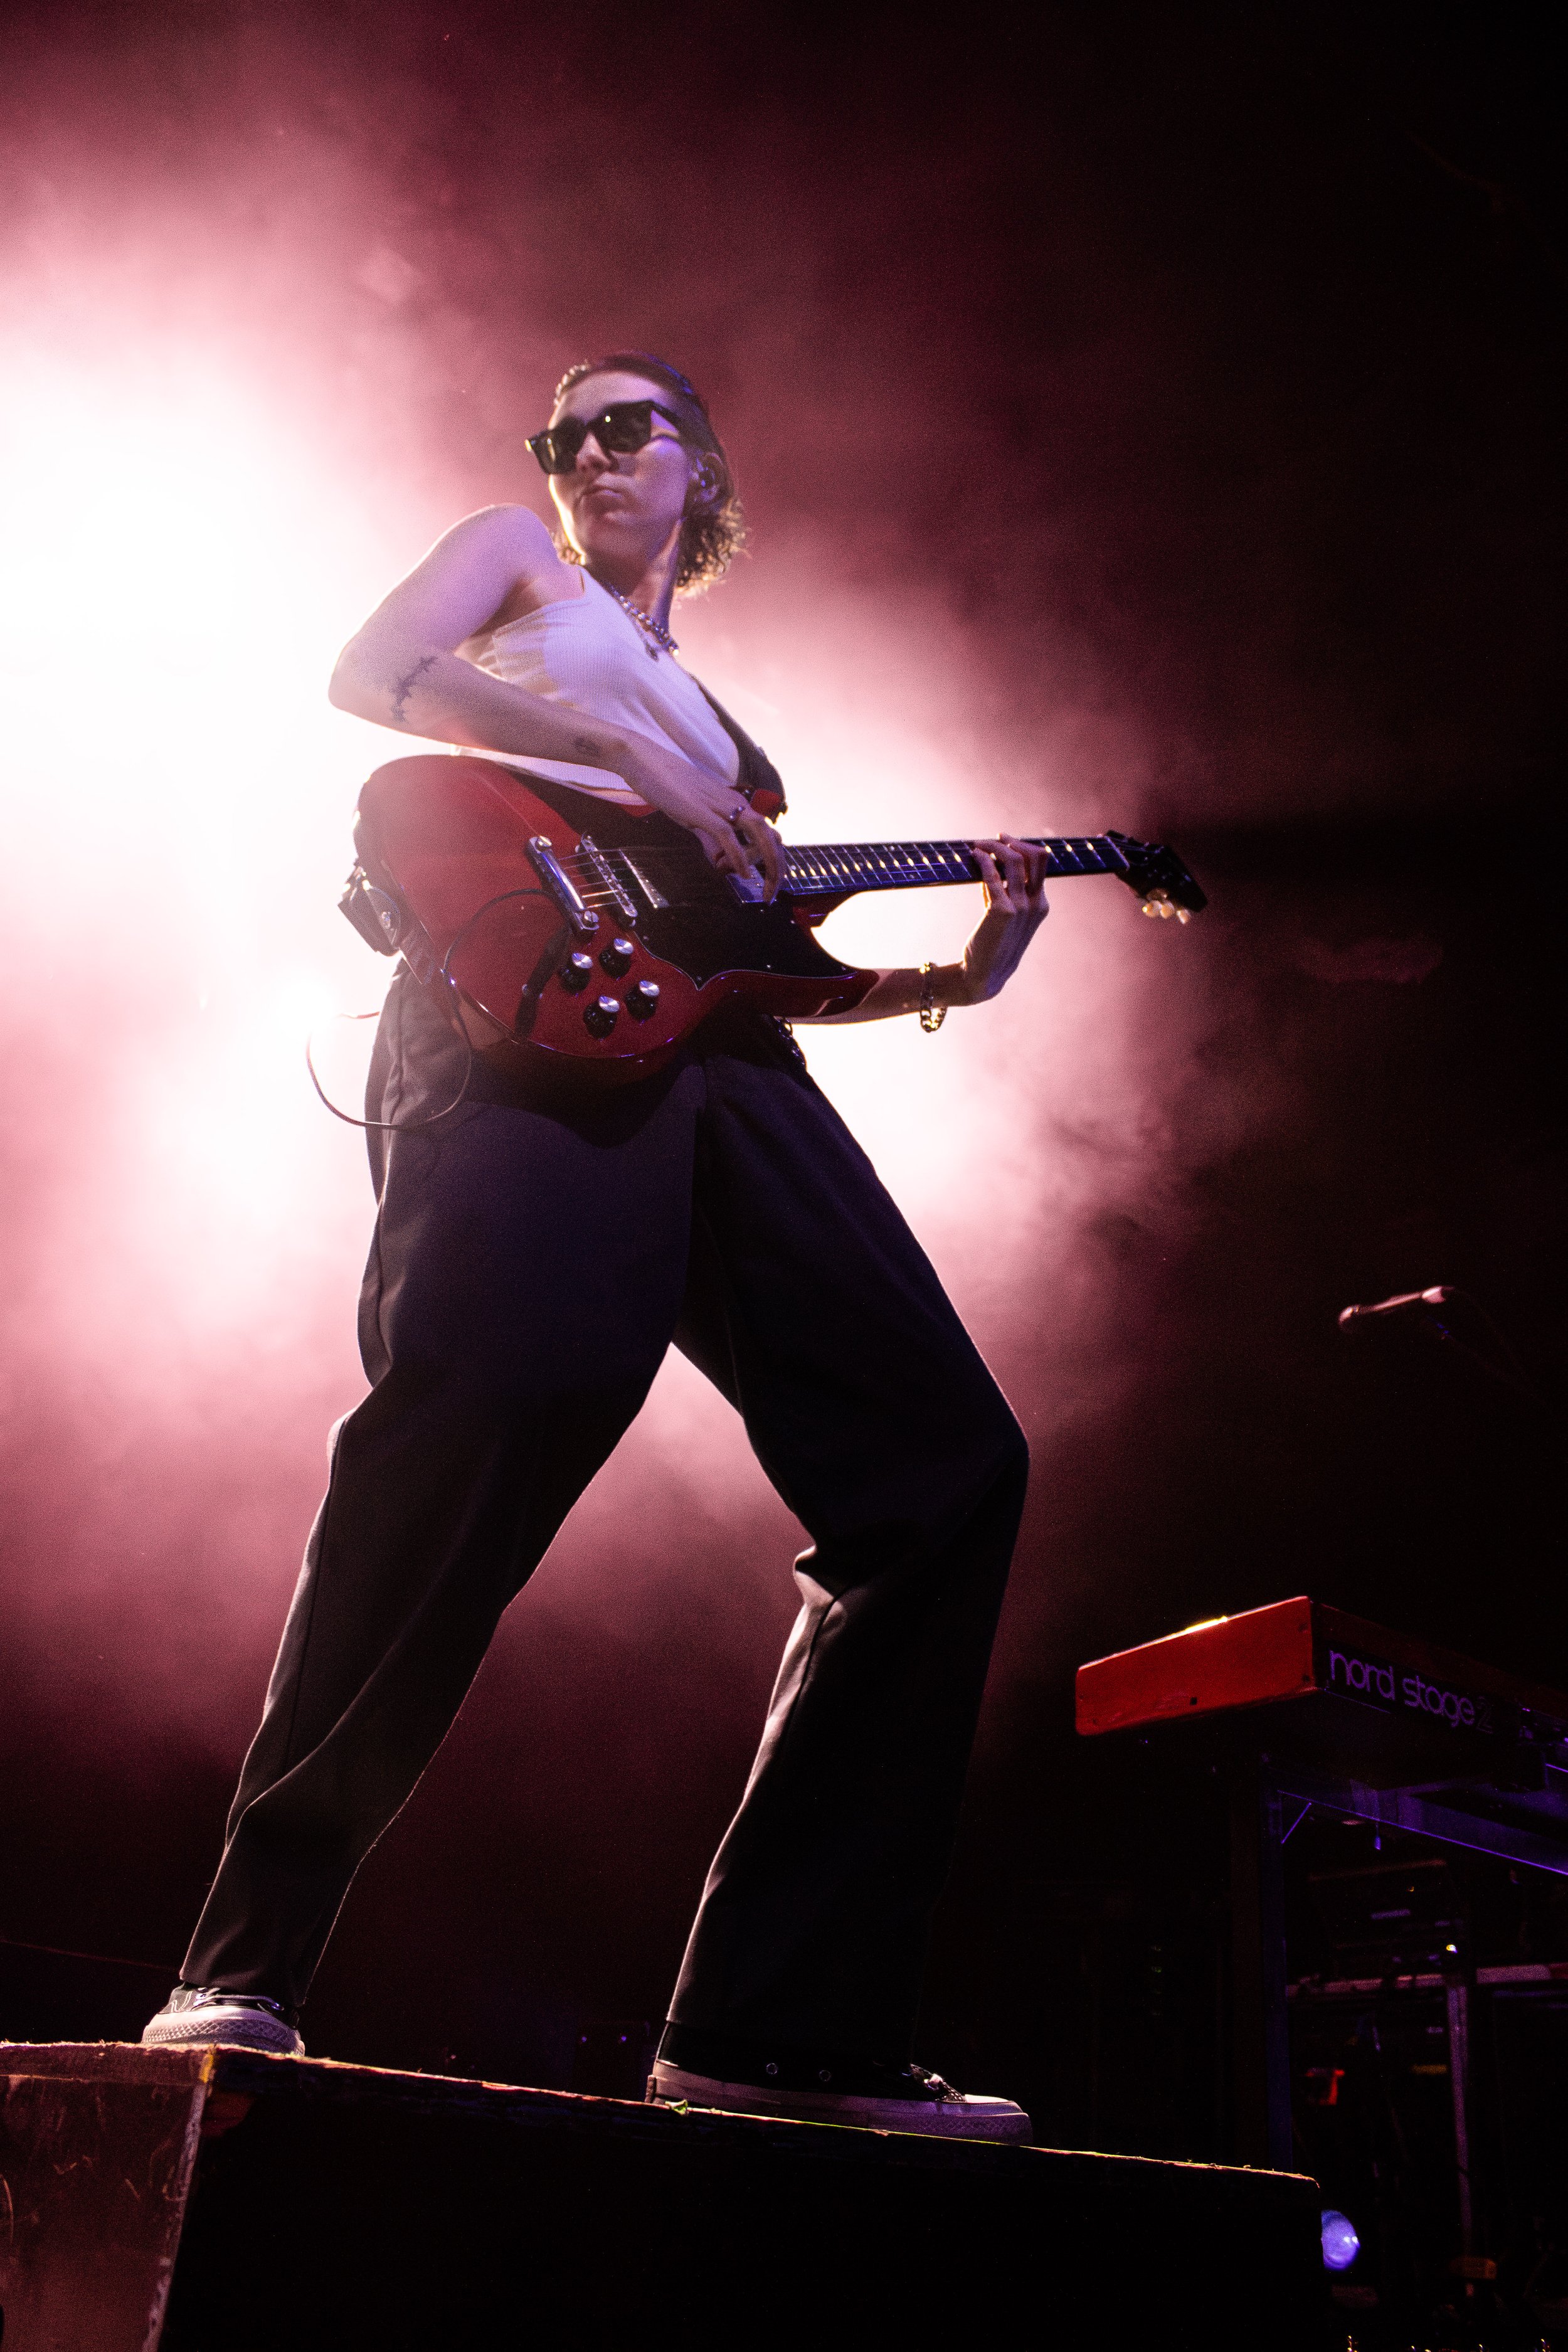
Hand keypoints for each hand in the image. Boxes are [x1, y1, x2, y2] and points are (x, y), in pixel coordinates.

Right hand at [615, 732, 780, 899]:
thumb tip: (721, 859)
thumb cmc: (669, 786)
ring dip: (767, 863)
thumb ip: (711, 839)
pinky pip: (728, 836)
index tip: (766, 880)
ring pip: (759, 833)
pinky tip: (743, 874)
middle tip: (772, 892)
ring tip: (765, 887)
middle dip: (777, 866)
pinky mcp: (701, 811)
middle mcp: (734, 804)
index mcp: (735, 804)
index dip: (772, 858)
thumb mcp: (697, 817)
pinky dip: (739, 857)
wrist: (645, 761)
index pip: (767, 833)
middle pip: (771, 836)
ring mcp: (719, 806)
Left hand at [955, 833, 1049, 1002]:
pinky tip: (973, 857)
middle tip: (993, 839)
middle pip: (1035, 856)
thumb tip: (989, 863)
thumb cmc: (992, 942)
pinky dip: (982, 861)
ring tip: (977, 846)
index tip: (1003, 840)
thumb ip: (1001, 890)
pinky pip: (992, 876)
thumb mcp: (1003, 913)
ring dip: (993, 847)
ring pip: (1013, 861)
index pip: (1041, 863)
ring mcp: (1021, 907)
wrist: (984, 973)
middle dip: (1013, 842)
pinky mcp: (1002, 911)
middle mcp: (1035, 903)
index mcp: (1040, 904)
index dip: (1022, 846)